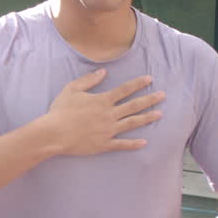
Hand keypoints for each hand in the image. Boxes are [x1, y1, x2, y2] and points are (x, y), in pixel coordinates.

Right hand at [41, 69, 163, 156]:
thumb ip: (88, 80)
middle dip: (150, 99)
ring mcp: (108, 130)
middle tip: (163, 95)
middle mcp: (109, 114)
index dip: (138, 84)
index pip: (124, 90)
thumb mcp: (71, 89)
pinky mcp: (104, 144)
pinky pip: (122, 144)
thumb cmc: (60, 111)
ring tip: (160, 114)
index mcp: (102, 100)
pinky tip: (145, 142)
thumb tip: (103, 72)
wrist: (54, 134)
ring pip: (132, 123)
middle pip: (134, 106)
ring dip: (147, 118)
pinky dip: (134, 144)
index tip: (150, 79)